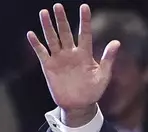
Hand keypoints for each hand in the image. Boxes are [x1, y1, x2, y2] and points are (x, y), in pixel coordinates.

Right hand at [27, 3, 119, 121]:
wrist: (79, 105)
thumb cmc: (93, 91)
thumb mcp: (103, 76)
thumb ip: (108, 59)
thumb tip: (117, 42)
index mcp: (85, 54)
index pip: (85, 34)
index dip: (85, 20)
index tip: (84, 7)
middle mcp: (71, 53)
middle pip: (65, 33)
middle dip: (62, 20)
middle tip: (58, 6)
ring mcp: (59, 59)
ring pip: (52, 39)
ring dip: (48, 27)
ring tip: (44, 13)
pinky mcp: (49, 66)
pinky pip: (42, 53)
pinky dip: (36, 44)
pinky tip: (31, 34)